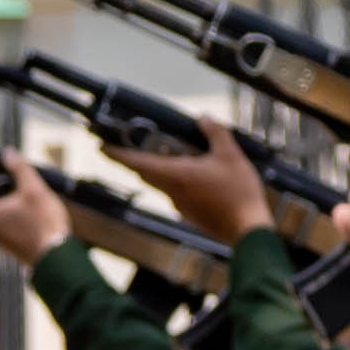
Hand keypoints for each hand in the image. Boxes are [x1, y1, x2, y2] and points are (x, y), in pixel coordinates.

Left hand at [0, 161, 68, 267]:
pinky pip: (2, 231)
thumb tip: (8, 153)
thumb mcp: (34, 189)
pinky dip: (9, 222)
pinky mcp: (9, 249)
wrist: (57, 257)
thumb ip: (19, 169)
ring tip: (20, 202)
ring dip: (0, 211)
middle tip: (4, 188)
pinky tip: (28, 216)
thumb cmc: (43, 223)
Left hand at [109, 127, 259, 238]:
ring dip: (163, 170)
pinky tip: (200, 178)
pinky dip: (179, 182)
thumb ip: (215, 132)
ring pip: (163, 183)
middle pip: (147, 173)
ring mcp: (180, 206)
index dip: (118, 153)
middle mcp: (173, 191)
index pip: (138, 162)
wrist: (247, 231)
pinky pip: (177, 194)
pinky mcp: (190, 215)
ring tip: (180, 156)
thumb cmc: (239, 193)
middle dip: (139, 159)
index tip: (102, 146)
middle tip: (135, 145)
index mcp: (177, 174)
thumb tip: (203, 118)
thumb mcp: (231, 155)